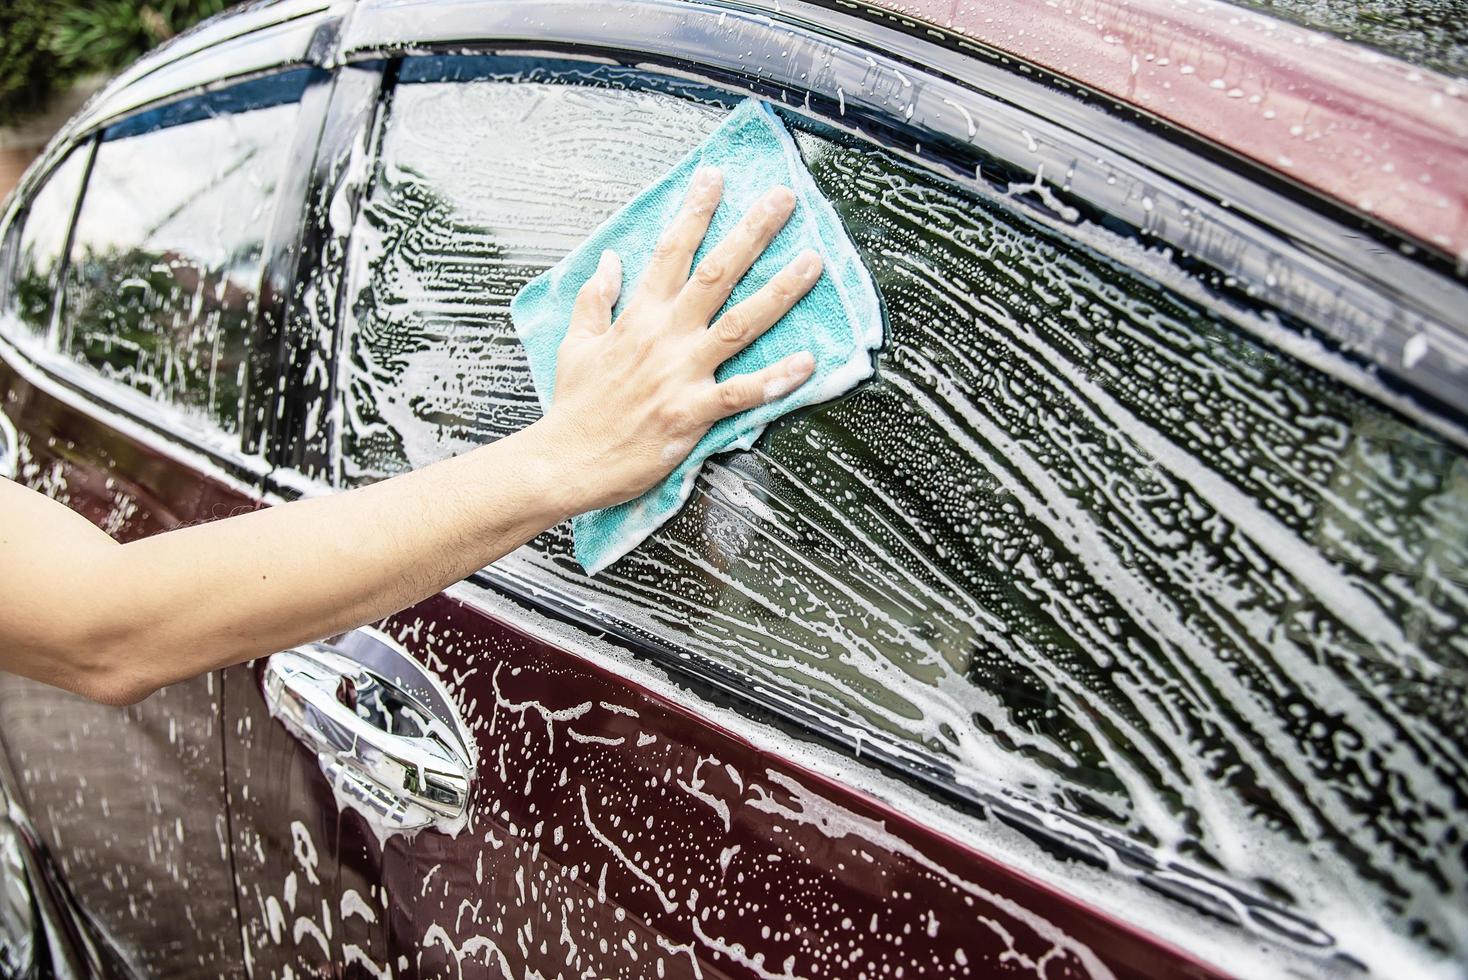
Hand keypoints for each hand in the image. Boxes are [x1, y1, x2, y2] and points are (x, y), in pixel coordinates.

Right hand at [540, 166, 822, 513]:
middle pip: (715, 273)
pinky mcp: (691, 414)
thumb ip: (596, 298)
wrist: (563, 461)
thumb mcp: (576, 343)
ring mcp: (680, 374)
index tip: (716, 176)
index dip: (696, 211)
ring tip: (813, 262)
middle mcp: (664, 337)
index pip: (670, 251)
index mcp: (637, 317)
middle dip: (752, 233)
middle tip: (783, 198)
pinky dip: (775, 379)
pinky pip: (741, 393)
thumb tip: (610, 259)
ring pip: (740, 323)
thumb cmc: (575, 406)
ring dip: (779, 291)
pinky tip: (808, 361)